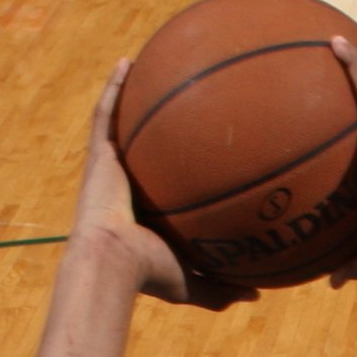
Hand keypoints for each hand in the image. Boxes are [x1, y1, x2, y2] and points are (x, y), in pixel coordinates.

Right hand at [71, 58, 259, 311]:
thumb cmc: (151, 273)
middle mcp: (128, 184)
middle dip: (156, 123)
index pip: (164, 182)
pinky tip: (127, 62)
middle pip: (143, 145)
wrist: (113, 262)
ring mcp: (111, 168)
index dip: (177, 165)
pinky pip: (106, 115)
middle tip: (180, 95)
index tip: (199, 146)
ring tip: (148, 65)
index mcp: (147, 210)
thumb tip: (258, 294)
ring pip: (122, 124)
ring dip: (132, 95)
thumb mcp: (196, 281)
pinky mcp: (98, 156)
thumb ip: (224, 286)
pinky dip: (113, 89)